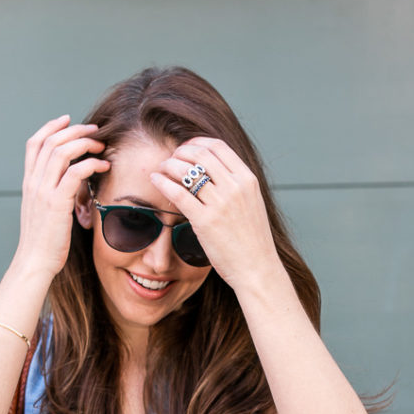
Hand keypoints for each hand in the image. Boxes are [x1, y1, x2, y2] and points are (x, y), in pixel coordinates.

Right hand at [13, 115, 109, 279]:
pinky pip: (74, 172)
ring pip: (62, 151)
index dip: (51, 126)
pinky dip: (91, 163)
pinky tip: (103, 166)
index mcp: (29, 182)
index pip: (35, 143)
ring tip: (101, 145)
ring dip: (84, 143)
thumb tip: (68, 186)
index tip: (68, 119)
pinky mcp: (57, 203)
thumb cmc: (44, 242)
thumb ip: (52, 194)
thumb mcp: (44, 212)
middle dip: (75, 130)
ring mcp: (43, 191)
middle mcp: (34, 182)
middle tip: (95, 131)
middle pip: (51, 141)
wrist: (35, 262)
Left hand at [149, 137, 280, 292]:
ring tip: (161, 169)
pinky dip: (163, 182)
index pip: (218, 147)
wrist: (257, 269)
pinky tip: (155, 181)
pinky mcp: (205, 221)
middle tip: (170, 158)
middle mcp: (235, 187)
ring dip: (169, 165)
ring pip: (187, 170)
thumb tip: (214, 175)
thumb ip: (236, 187)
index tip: (186, 149)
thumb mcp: (252, 205)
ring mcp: (220, 203)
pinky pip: (178, 193)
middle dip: (181, 152)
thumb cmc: (253, 242)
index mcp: (247, 180)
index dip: (197, 143)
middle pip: (200, 154)